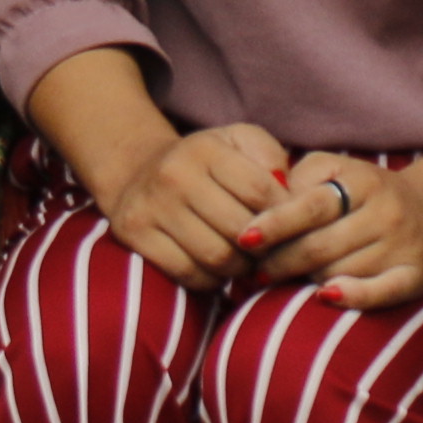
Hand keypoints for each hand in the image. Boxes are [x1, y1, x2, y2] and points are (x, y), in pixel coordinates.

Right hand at [98, 125, 289, 292]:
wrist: (139, 171)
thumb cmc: (205, 161)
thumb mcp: (238, 142)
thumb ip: (270, 157)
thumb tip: (288, 194)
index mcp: (206, 148)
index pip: (259, 191)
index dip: (282, 213)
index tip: (286, 222)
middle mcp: (175, 174)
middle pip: (239, 229)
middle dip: (263, 246)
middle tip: (269, 249)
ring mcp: (152, 206)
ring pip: (216, 257)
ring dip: (240, 267)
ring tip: (245, 259)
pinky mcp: (135, 234)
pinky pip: (188, 274)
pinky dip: (211, 279)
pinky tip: (217, 268)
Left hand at [251, 149, 422, 311]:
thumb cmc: (365, 191)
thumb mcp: (335, 167)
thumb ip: (299, 177)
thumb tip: (267, 206)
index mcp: (362, 182)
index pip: (310, 206)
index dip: (275, 224)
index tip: (245, 239)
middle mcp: (386, 213)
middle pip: (320, 246)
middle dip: (281, 261)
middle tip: (257, 269)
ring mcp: (402, 246)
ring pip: (340, 271)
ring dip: (307, 278)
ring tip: (291, 276)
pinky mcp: (416, 276)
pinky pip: (381, 292)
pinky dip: (353, 297)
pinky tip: (325, 296)